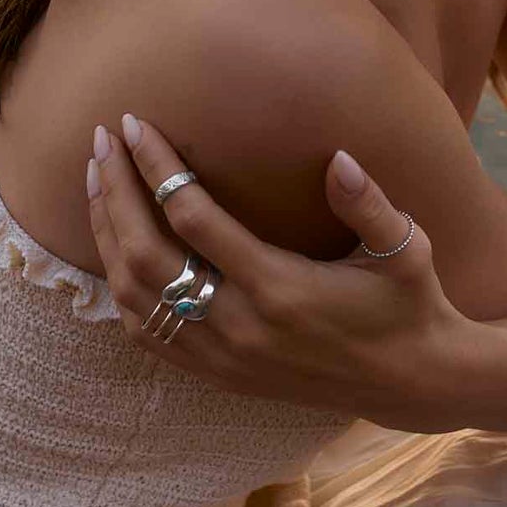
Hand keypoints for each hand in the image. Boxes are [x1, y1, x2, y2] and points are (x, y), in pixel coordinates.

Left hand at [86, 115, 471, 432]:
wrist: (409, 382)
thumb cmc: (408, 303)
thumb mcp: (405, 249)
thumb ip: (369, 204)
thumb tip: (338, 159)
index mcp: (279, 288)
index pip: (192, 218)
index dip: (156, 166)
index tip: (133, 124)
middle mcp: (240, 326)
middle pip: (146, 254)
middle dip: (116, 192)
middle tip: (100, 142)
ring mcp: (222, 356)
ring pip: (135, 295)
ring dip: (106, 235)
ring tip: (97, 181)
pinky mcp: (217, 373)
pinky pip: (145, 332)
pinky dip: (119, 286)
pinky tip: (114, 247)